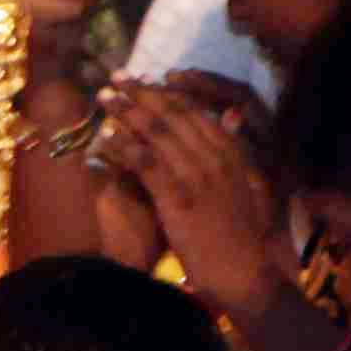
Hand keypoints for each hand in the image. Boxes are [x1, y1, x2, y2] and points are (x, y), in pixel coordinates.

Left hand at [100, 79, 297, 302]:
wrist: (245, 273)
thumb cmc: (241, 237)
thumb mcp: (245, 188)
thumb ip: (232, 155)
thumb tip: (229, 121)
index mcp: (232, 153)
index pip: (196, 112)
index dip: (168, 93)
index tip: (146, 80)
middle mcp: (216, 157)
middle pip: (174, 115)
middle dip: (142, 93)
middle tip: (117, 77)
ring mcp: (198, 176)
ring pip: (158, 132)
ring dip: (128, 111)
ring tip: (104, 97)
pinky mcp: (179, 197)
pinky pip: (145, 162)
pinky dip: (123, 146)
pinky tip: (104, 136)